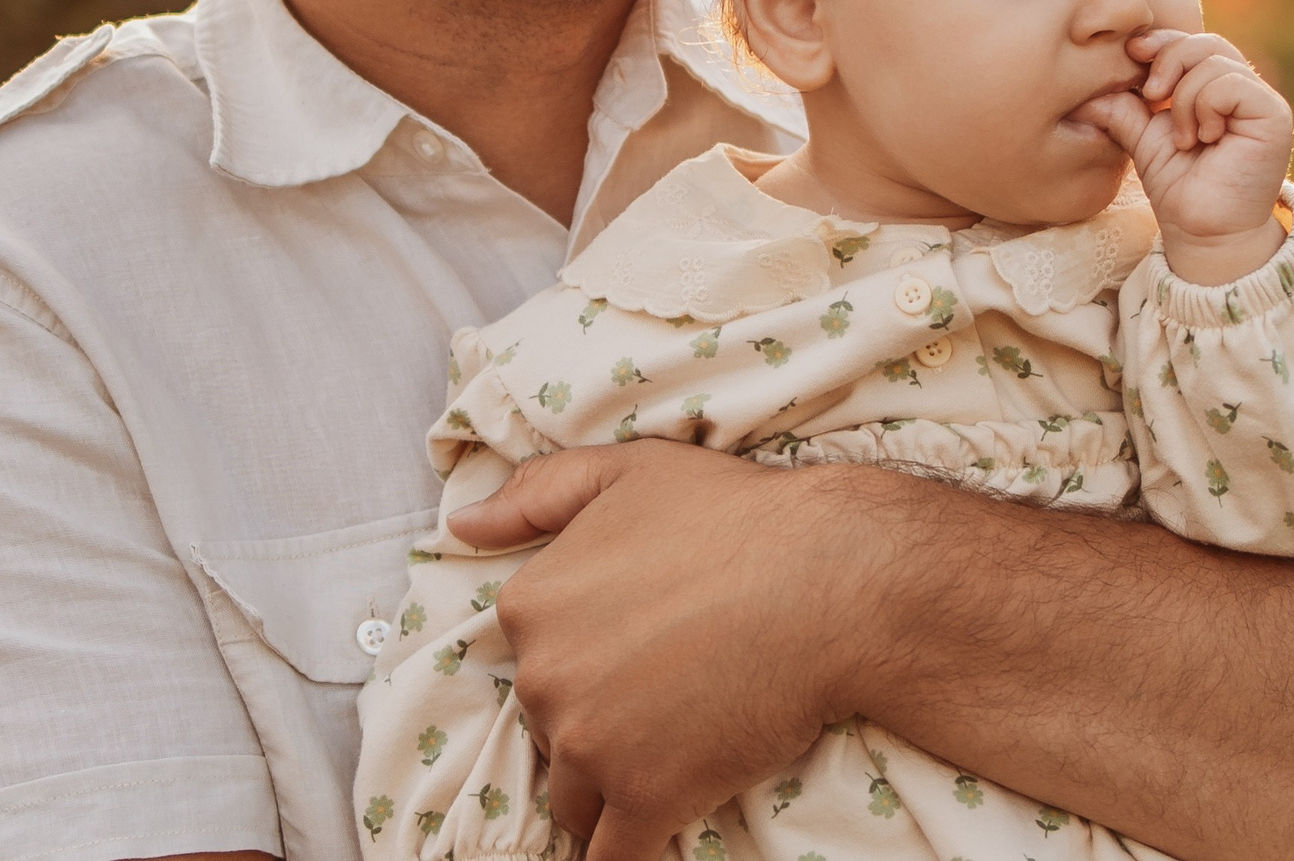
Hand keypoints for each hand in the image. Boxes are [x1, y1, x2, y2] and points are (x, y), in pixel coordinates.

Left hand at [445, 441, 900, 860]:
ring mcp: (589, 745)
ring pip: (576, 792)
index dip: (586, 655)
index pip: (535, 654)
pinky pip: (609, 855)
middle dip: (599, 718)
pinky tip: (650, 837)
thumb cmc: (737, 515)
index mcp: (532, 603)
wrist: (830, 579)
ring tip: (672, 752)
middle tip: (669, 692)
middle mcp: (543, 678)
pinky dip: (623, 852)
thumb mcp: (629, 471)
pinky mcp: (645, 799)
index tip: (635, 650)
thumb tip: (464, 522)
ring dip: (612, 783)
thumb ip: (539, 494)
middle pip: (551, 725)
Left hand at [1077, 28, 1291, 283]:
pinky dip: (1206, 106)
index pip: (1192, 42)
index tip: (1132, 53)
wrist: (1202, 233)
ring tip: (1184, 138)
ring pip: (1214, 62)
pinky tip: (1204, 138)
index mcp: (1217, 90)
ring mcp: (1261, 101)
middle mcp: (1244, 90)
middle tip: (1151, 96)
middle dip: (1168, 61)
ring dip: (1185, 98)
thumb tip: (1089, 90)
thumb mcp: (1145, 141)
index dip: (1161, 42)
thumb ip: (1126, 110)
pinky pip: (1231, 83)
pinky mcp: (1273, 116)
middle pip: (1204, 42)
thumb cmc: (1180, 190)